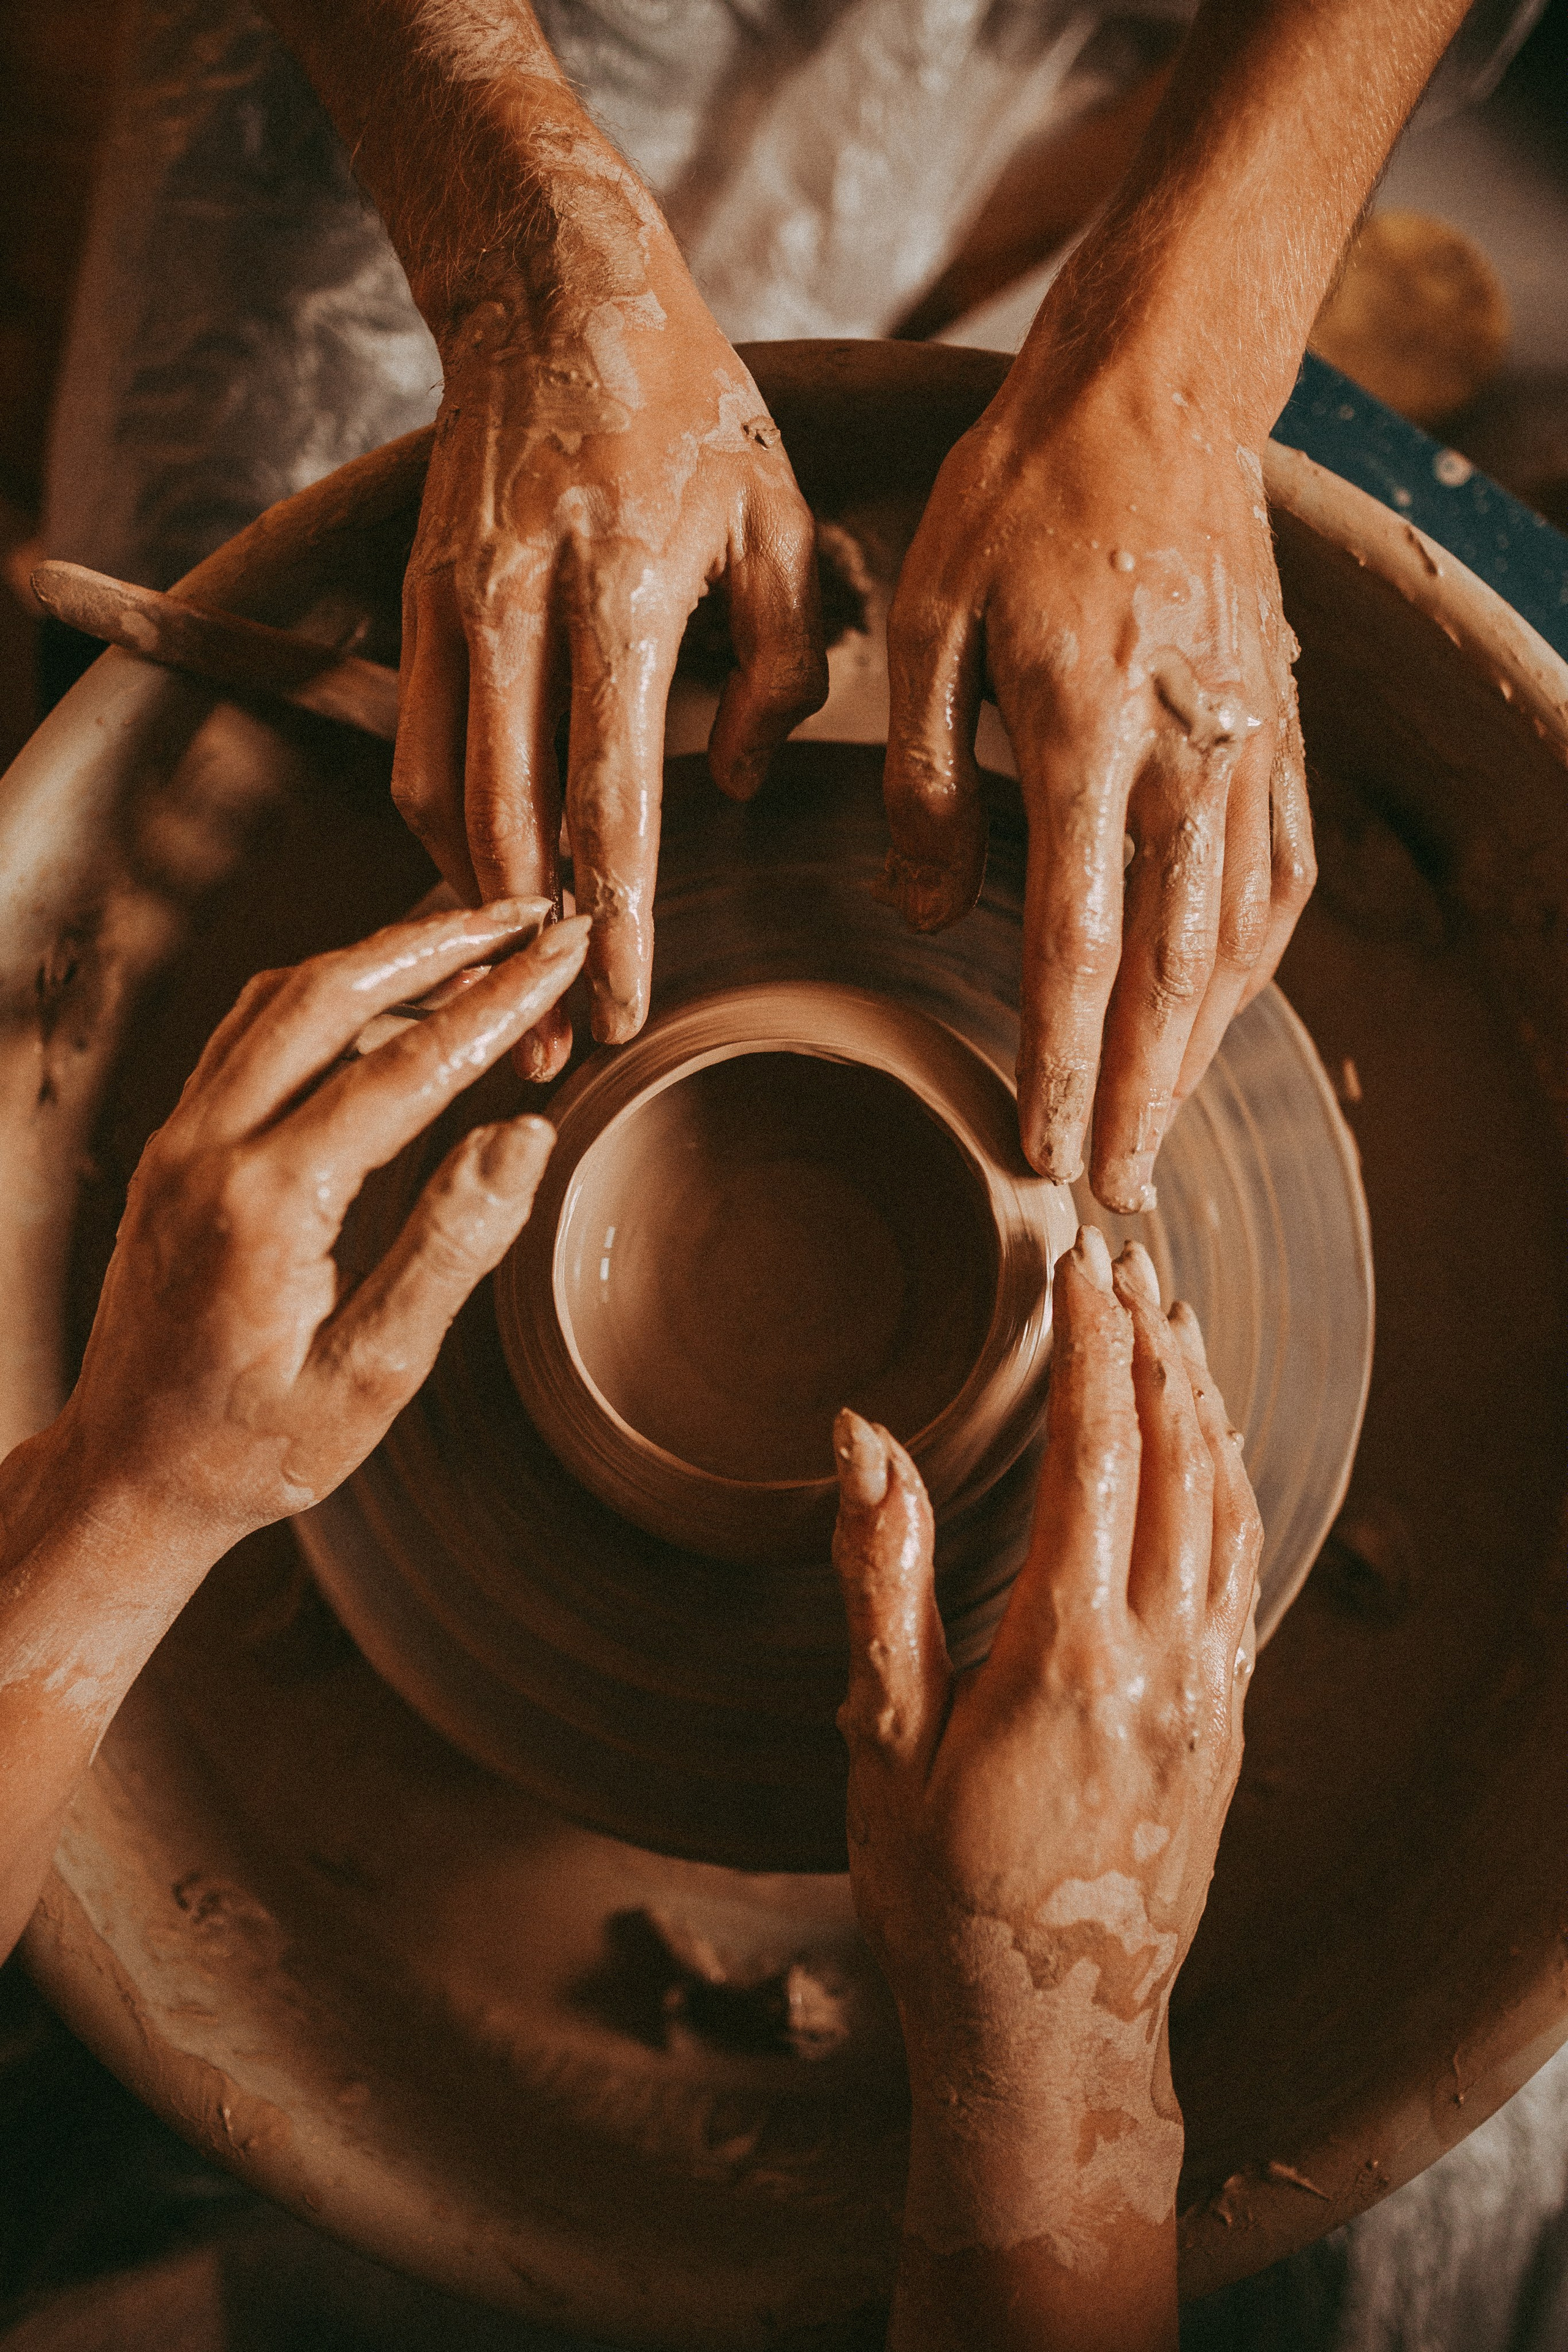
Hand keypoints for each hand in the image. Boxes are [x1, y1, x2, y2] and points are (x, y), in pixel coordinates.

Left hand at [54, 900, 587, 1543]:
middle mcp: (207, 1149)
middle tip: (525, 914)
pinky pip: (246, 1033)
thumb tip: (523, 1137)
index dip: (496, 1003)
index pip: (405, 1068)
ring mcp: (180, 1140)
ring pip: (279, 999)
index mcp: (265, 1204)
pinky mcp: (173, 1147)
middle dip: (439, 943)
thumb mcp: (374, 1376)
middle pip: (329, 994)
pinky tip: (380, 1000)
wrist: (132, 1475)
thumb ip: (450, 1248)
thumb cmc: (257, 1447)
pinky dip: (323, 994)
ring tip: (469, 938)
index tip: (562, 954)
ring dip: (378, 957)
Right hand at [390, 124, 827, 1073]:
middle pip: (504, 823)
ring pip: (438, 796)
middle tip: (549, 1053)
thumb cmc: (694, 414)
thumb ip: (775, 667)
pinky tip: (479, 887)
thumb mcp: (781, 522)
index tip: (616, 1012)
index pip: (609, 801)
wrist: (557, 292)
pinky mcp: (413, 602)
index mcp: (621, 591)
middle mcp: (517, 604)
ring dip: (467, 908)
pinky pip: (416, 748)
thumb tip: (729, 788)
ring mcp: (450, 604)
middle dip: (521, 955)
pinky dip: (442, 833)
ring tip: (503, 993)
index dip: (610, 923)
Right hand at [831, 1228, 1260, 2347]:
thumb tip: (863, 1441)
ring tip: (1174, 1327)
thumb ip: (881, 1579)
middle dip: (1153, 1348)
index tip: (1081, 1266)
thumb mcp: (881, 1742)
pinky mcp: (1225, 1726)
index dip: (1092, 1347)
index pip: (1097, 1455)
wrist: (1050, 2034)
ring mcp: (1209, 1697)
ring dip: (1203, 1406)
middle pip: (1177, 1461)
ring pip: (1227, 1509)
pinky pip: (1243, 1573)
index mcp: (1068, 1659)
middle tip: (1130, 1263)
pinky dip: (1230, 1487)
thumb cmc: (941, 1897)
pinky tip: (1210, 1453)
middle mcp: (1160, 1665)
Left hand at [882, 351, 1312, 1212]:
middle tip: (1109, 1195)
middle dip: (1139, 1095)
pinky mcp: (1278, 738)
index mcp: (1084, 725)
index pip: (1074, 935)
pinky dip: (1246, 969)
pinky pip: (1277, 882)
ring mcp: (1247, 749)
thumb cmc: (1020, 497)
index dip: (1059, 1056)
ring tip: (1153, 1133)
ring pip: (1235, 940)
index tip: (1040, 1146)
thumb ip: (926, 777)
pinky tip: (1212, 1018)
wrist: (1157, 394)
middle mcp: (1185, 753)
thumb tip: (926, 914)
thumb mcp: (926, 615)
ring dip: (1195, 1051)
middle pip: (1169, 967)